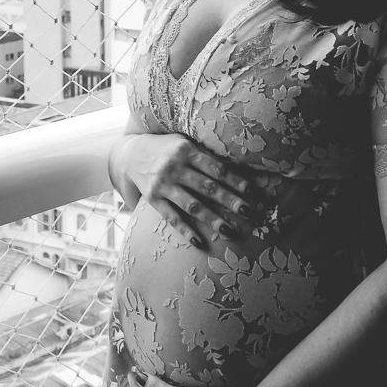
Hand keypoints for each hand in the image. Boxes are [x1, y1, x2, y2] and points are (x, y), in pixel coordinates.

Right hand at [120, 131, 263, 248]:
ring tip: (231, 232)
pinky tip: (200, 243)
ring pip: (192, 205)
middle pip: (208, 187)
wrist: (132, 154)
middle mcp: (174, 167)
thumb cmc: (169, 148)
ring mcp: (163, 184)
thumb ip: (207, 154)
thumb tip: (241, 168)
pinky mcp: (153, 199)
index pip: (217, 168)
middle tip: (251, 213)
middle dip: (231, 201)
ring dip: (213, 219)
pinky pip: (172, 218)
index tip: (254, 193)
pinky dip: (186, 231)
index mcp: (187, 150)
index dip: (237, 181)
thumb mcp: (186, 143)